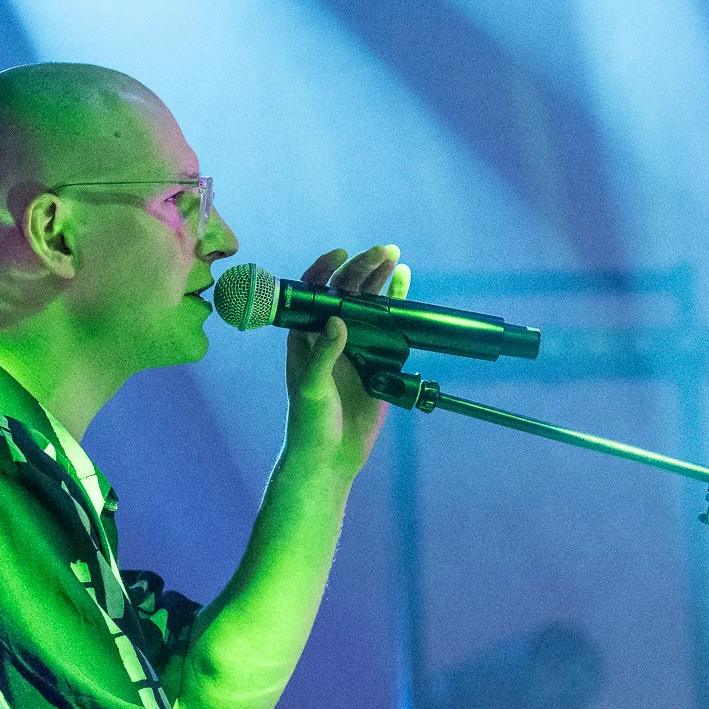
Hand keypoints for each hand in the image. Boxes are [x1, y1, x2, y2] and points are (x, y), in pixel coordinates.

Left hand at [282, 245, 410, 478]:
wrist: (331, 457)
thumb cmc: (309, 423)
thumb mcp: (311, 388)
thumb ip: (323, 355)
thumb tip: (338, 320)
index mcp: (304, 337)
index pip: (311, 293)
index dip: (324, 270)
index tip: (341, 255)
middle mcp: (329, 335)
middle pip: (345, 293)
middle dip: (362, 269)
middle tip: (383, 251)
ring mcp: (355, 346)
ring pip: (368, 304)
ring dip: (380, 281)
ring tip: (395, 258)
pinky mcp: (377, 360)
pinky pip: (387, 327)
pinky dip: (395, 305)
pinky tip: (404, 284)